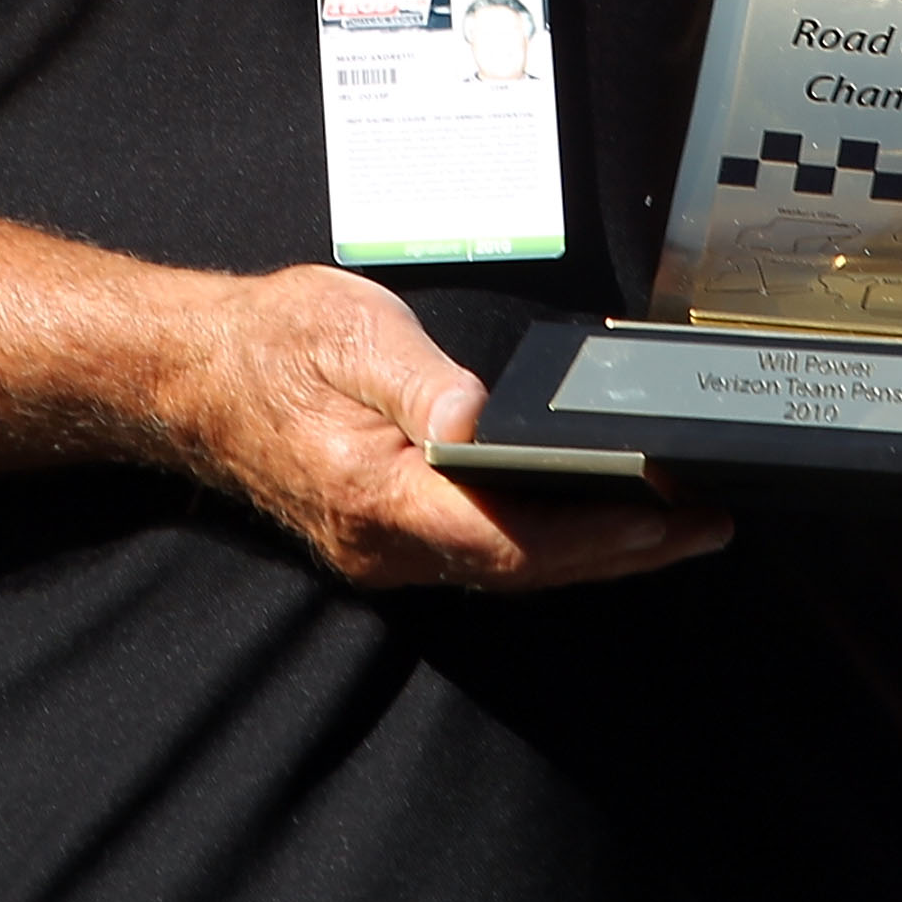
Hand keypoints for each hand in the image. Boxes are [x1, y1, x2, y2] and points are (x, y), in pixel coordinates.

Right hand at [175, 264, 733, 593]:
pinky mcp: (389, 541)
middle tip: (707, 527)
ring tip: (677, 529)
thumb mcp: (350, 330)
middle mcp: (382, 543)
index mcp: (373, 490)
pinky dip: (549, 545)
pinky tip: (595, 524)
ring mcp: (384, 552)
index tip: (663, 519)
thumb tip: (483, 423)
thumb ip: (423, 382)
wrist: (194, 375)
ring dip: (594, 555)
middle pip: (522, 567)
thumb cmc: (273, 343)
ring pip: (507, 570)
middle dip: (621, 553)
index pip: (503, 536)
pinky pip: (484, 557)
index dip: (591, 535)